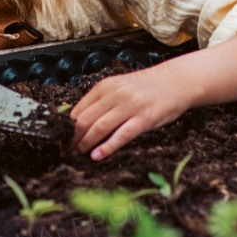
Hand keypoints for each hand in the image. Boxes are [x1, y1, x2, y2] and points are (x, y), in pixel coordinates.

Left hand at [69, 62, 193, 160]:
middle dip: (72, 138)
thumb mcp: (119, 87)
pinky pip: (122, 135)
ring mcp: (130, 106)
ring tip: (78, 155)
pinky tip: (97, 156)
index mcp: (105, 86)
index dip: (66, 127)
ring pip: (99, 127)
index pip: (78, 109)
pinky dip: (107, 147)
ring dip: (85, 144)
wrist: (176, 81)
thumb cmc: (146, 88)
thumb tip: (77, 121)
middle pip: (85, 120)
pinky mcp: (144, 118)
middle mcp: (115, 94)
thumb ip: (101, 101)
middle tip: (65, 152)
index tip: (60, 140)